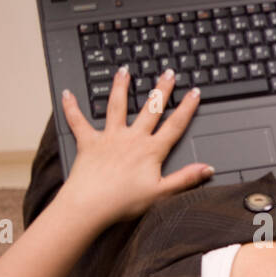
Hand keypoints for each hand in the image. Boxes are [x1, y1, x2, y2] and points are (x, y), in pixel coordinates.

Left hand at [59, 67, 213, 227]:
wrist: (91, 205)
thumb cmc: (123, 202)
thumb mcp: (161, 193)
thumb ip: (186, 179)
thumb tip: (208, 168)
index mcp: (151, 151)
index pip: (174, 125)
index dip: (187, 108)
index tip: (194, 92)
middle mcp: (132, 138)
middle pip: (150, 109)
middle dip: (161, 89)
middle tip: (168, 73)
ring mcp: (110, 137)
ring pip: (117, 106)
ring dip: (121, 87)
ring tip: (125, 71)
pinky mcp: (89, 142)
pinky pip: (78, 121)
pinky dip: (72, 108)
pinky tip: (68, 94)